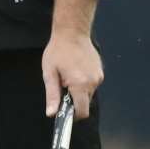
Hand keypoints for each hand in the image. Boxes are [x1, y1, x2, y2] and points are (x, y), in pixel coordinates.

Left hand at [42, 0, 102, 119]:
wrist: (72, 32)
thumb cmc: (57, 51)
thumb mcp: (49, 73)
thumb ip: (52, 95)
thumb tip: (51, 114)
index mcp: (80, 85)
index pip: (82, 112)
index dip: (73, 115)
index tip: (64, 111)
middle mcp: (93, 83)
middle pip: (85, 103)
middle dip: (73, 100)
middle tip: (61, 86)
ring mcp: (98, 77)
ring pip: (88, 93)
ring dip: (78, 90)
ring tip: (67, 75)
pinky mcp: (100, 72)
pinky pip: (91, 84)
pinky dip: (83, 83)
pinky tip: (74, 70)